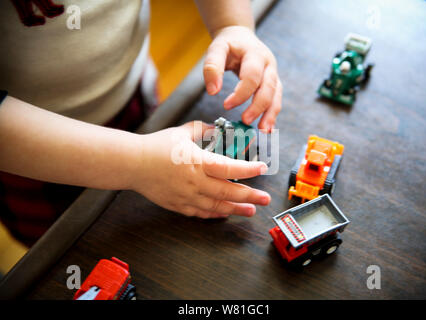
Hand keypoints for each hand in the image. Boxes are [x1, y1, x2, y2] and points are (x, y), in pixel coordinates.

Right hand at [132, 121, 270, 218]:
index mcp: (197, 161)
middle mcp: (195, 182)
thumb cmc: (155, 147)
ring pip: (217, 206)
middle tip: (265, 199)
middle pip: (227, 191)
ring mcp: (187, 196)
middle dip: (249, 196)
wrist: (132, 164)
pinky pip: (201, 213)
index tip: (262, 169)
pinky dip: (215, 214)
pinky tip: (225, 213)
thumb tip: (216, 128)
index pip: (229, 167)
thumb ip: (201, 130)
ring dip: (236, 209)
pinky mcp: (178, 205)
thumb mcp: (181, 133)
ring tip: (251, 211)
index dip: (248, 169)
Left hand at [203, 26, 281, 131]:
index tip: (226, 105)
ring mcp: (273, 73)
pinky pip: (275, 99)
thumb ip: (212, 67)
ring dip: (271, 114)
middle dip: (258, 106)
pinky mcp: (273, 83)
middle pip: (268, 87)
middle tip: (245, 120)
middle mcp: (269, 64)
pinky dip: (272, 113)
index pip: (252, 76)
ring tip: (264, 130)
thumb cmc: (228, 44)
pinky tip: (267, 127)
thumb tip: (213, 91)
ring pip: (276, 95)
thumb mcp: (217, 49)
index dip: (241, 93)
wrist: (240, 37)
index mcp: (255, 54)